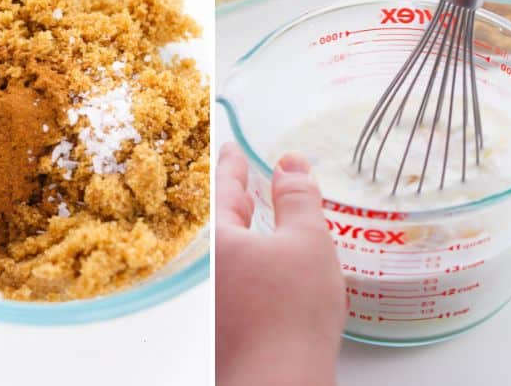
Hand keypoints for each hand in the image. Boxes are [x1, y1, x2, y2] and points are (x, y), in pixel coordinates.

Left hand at [215, 143, 344, 385]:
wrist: (277, 383)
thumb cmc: (291, 312)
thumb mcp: (307, 243)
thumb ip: (298, 199)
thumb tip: (291, 163)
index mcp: (215, 240)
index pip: (223, 188)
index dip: (232, 165)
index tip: (231, 148)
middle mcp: (203, 269)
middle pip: (218, 222)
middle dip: (233, 200)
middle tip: (241, 179)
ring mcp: (209, 301)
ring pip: (225, 254)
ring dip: (241, 233)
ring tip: (256, 218)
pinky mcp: (221, 329)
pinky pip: (232, 282)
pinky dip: (247, 265)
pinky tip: (266, 271)